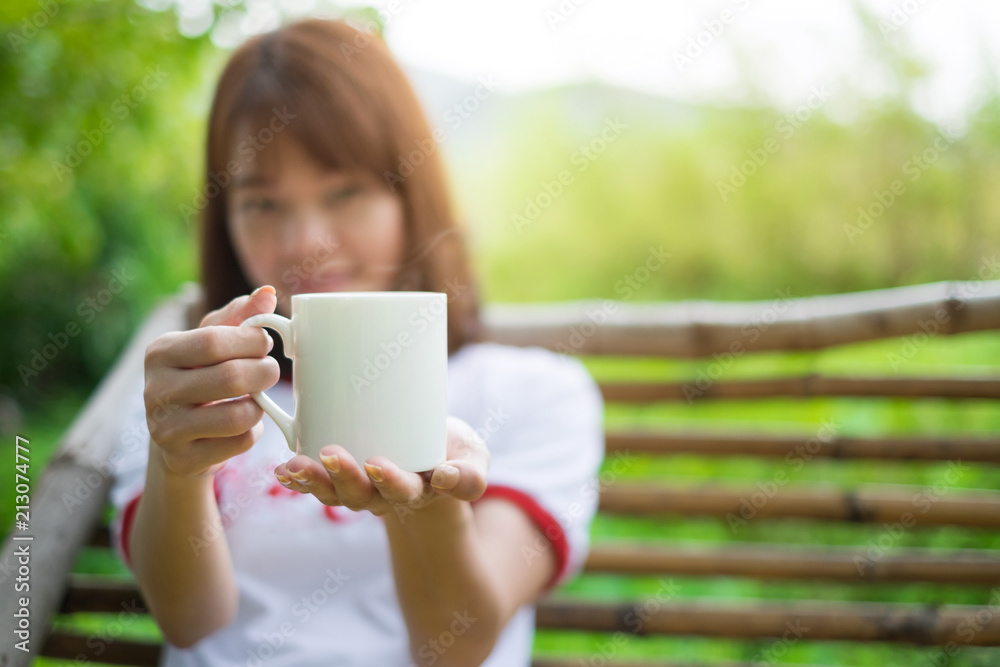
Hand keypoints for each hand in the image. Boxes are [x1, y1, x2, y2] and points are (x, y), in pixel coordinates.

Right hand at [143, 285, 279, 476]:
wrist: (177, 438)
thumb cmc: (201, 376)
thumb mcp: (213, 342)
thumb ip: (241, 316)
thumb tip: (268, 293)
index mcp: (160, 352)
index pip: (213, 341)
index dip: (251, 341)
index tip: (264, 344)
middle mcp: (154, 390)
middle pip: (231, 378)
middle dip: (264, 373)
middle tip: (270, 371)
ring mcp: (165, 429)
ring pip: (239, 415)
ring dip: (260, 406)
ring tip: (256, 399)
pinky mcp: (182, 459)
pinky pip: (239, 442)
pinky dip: (252, 433)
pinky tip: (240, 426)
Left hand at [273, 416, 488, 517]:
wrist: (433, 451)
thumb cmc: (453, 450)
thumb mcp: (474, 457)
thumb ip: (471, 473)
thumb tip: (446, 477)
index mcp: (419, 490)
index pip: (405, 490)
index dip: (391, 480)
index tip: (378, 464)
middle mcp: (385, 497)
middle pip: (362, 495)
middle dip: (344, 477)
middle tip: (332, 454)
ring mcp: (361, 490)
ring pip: (334, 493)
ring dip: (313, 481)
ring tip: (294, 467)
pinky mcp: (340, 478)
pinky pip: (317, 486)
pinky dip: (297, 480)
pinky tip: (280, 472)